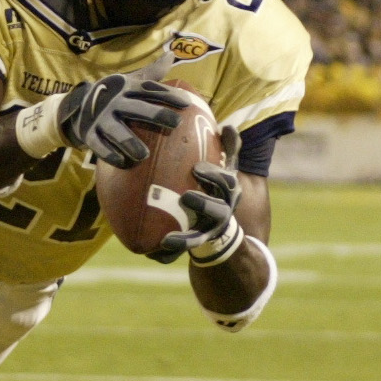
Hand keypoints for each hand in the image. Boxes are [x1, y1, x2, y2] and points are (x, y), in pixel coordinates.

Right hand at [56, 74, 185, 168]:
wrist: (77, 106)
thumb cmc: (114, 96)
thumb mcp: (129, 81)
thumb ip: (151, 73)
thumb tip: (172, 54)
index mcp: (125, 88)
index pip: (149, 90)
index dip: (168, 95)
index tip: (187, 104)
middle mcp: (113, 101)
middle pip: (136, 108)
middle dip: (155, 114)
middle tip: (176, 123)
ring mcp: (99, 118)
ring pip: (116, 130)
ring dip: (129, 142)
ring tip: (144, 154)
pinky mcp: (89, 133)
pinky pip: (99, 145)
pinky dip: (109, 154)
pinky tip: (123, 162)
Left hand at [149, 127, 242, 263]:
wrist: (220, 225)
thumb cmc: (215, 188)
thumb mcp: (224, 169)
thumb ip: (227, 149)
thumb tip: (229, 126)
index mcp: (227, 192)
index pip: (226, 182)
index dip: (214, 176)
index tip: (197, 168)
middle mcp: (221, 212)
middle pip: (218, 210)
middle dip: (204, 204)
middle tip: (186, 197)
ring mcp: (208, 231)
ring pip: (199, 237)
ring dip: (185, 239)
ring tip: (168, 239)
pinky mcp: (195, 244)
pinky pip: (181, 251)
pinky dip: (167, 254)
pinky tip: (150, 253)